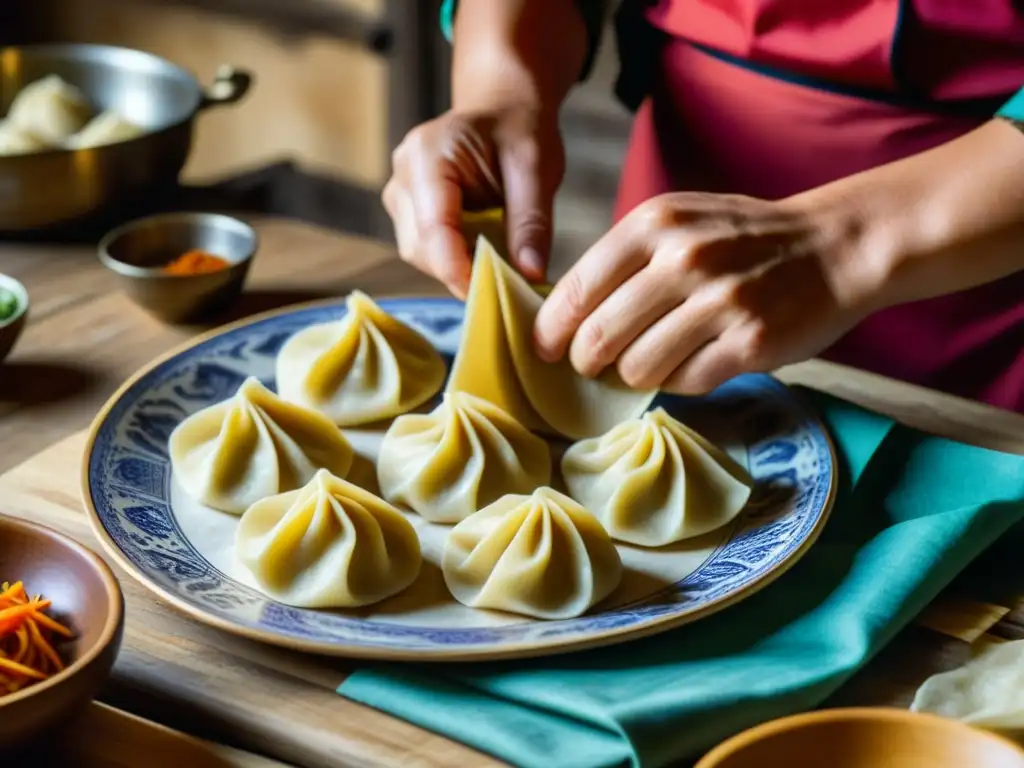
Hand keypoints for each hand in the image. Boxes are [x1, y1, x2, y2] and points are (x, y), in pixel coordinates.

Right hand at [382, 106, 564, 297]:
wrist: (501, 109)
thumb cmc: (518, 129)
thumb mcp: (537, 168)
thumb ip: (532, 221)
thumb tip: (531, 275)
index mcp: (428, 155)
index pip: (433, 226)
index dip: (457, 267)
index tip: (489, 294)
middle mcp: (402, 175)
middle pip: (420, 248)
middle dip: (461, 271)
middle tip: (508, 284)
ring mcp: (400, 195)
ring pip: (420, 254)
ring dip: (458, 267)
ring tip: (499, 264)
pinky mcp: (407, 212)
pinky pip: (426, 250)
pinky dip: (455, 260)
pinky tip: (484, 254)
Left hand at [534, 192, 875, 393]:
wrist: (836, 246)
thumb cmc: (745, 238)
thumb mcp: (679, 221)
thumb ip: (624, 259)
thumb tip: (566, 316)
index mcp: (654, 223)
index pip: (576, 289)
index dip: (552, 329)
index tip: (547, 349)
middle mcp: (682, 259)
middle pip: (598, 338)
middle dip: (589, 361)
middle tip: (597, 365)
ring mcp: (719, 302)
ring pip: (638, 369)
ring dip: (638, 374)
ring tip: (657, 358)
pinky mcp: (749, 343)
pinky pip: (685, 383)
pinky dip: (681, 381)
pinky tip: (696, 362)